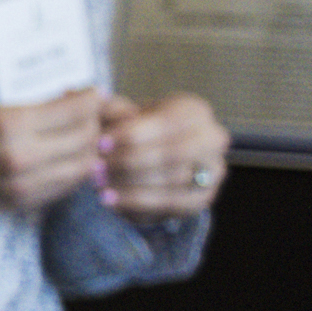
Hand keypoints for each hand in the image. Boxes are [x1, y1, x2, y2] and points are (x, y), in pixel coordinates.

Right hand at [0, 87, 104, 214]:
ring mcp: (22, 185)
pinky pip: (64, 187)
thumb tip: (76, 102)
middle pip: (83, 140)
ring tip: (82, 136)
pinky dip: (73, 171)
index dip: (89, 100)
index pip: (73, 112)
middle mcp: (19, 157)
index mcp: (7, 124)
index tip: (91, 93)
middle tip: (91, 114)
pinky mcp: (22, 202)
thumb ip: (34, 110)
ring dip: (88, 150)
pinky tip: (67, 158)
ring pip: (80, 167)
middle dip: (95, 124)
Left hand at [95, 92, 229, 218]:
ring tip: (99, 184)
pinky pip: (172, 203)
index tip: (100, 143)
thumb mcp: (124, 113)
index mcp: (195, 110)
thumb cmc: (136, 130)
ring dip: (131, 184)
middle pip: (171, 154)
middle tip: (97, 168)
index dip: (131, 135)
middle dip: (130, 162)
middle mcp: (213, 138)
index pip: (165, 124)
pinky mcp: (204, 198)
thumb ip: (115, 111)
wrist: (152, 157)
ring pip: (172, 180)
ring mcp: (214, 170)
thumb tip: (101, 107)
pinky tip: (110, 199)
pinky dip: (137, 202)